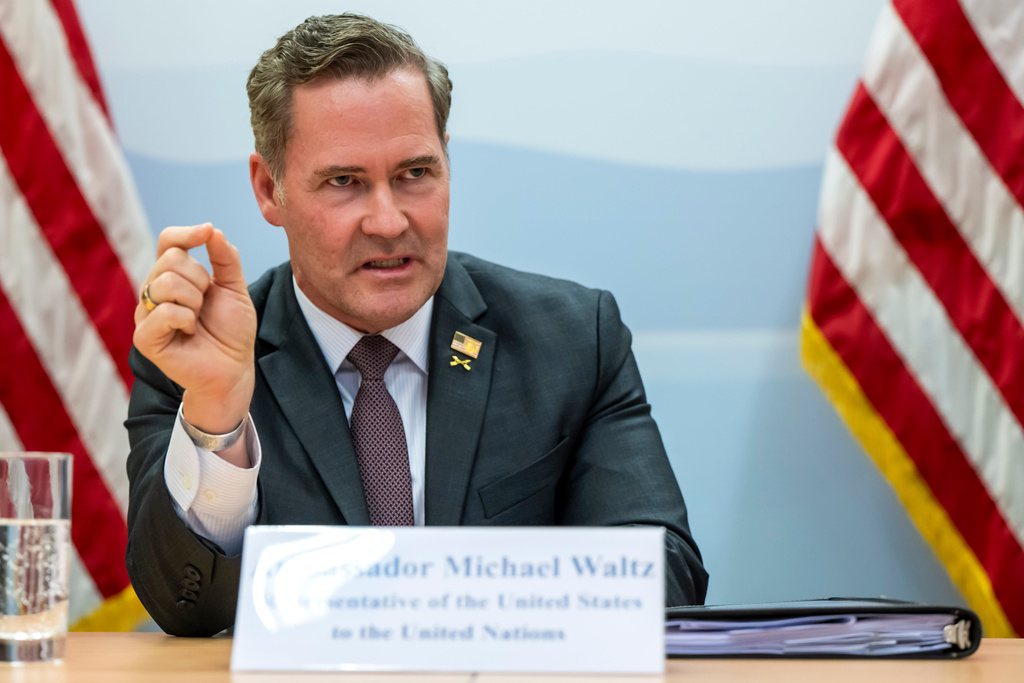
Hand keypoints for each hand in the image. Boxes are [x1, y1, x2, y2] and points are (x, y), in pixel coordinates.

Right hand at [133, 224, 256, 444]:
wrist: (233, 367)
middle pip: (170, 259)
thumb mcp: (235, 288)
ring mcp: (146, 314)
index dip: (185, 234)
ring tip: (198, 320)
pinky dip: (186, 320)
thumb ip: (226, 258)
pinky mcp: (144, 337)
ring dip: (194, 301)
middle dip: (200, 279)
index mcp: (173, 276)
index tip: (206, 232)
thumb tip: (212, 230)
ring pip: (166, 283)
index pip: (168, 242)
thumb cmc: (231, 330)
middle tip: (205, 304)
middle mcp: (154, 291)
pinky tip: (190, 332)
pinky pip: (165, 312)